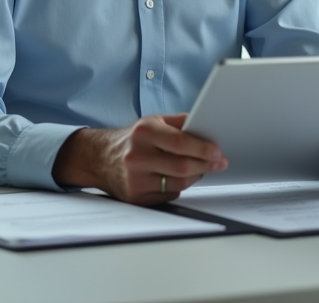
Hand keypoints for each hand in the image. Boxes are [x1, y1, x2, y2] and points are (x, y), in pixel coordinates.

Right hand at [53, 114, 227, 203]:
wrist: (100, 158)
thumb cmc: (132, 138)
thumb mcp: (153, 121)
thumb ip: (180, 122)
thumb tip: (207, 125)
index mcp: (144, 132)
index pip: (180, 143)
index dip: (203, 149)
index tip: (218, 152)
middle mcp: (137, 156)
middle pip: (182, 166)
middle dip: (205, 165)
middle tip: (219, 163)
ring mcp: (135, 179)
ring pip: (178, 183)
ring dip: (195, 176)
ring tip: (201, 168)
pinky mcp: (135, 197)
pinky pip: (169, 195)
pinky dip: (179, 187)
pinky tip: (178, 178)